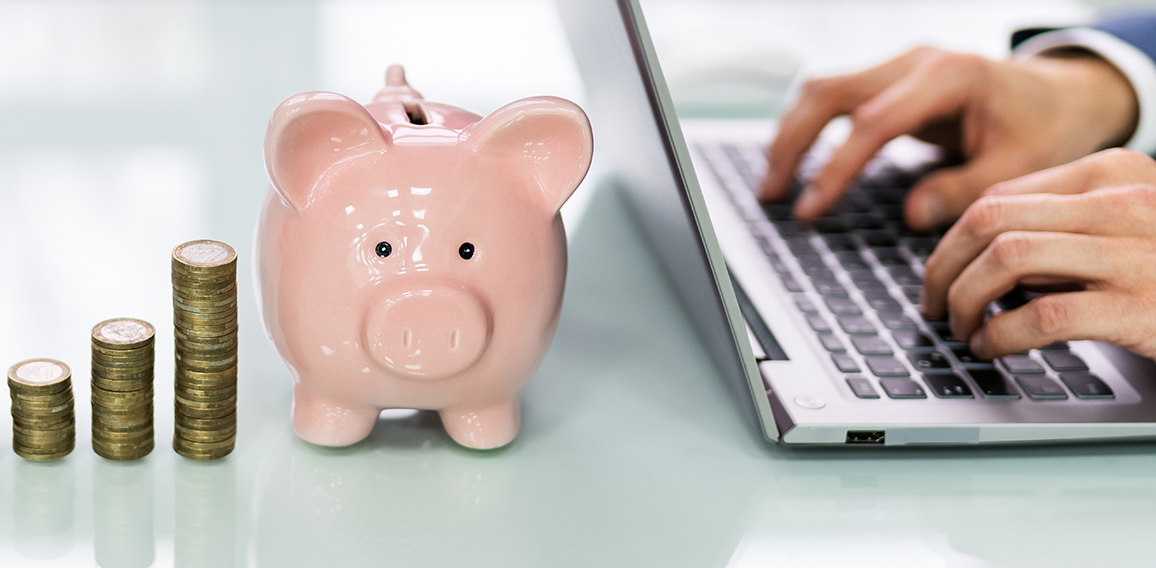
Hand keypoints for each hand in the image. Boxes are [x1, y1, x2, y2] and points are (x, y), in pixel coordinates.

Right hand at [759, 46, 1137, 229]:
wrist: (1061, 95)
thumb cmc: (1045, 130)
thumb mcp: (1019, 168)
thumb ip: (964, 190)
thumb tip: (911, 213)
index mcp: (950, 76)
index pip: (873, 122)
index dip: (835, 168)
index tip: (810, 208)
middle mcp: (916, 61)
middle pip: (830, 91)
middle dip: (793, 144)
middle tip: (772, 194)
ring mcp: (899, 66)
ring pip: (822, 88)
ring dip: (791, 134)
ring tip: (773, 184)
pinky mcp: (891, 80)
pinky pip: (834, 97)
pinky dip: (808, 129)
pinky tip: (795, 162)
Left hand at [921, 149, 1155, 358]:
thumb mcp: (1123, 226)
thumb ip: (1058, 228)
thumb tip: (976, 257)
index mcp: (1109, 172)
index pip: (1000, 197)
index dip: (954, 240)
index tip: (941, 272)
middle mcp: (1119, 202)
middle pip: (991, 220)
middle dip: (944, 267)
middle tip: (933, 303)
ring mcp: (1130, 252)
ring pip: (1007, 257)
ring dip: (966, 299)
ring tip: (961, 327)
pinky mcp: (1136, 307)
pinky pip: (1043, 315)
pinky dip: (1001, 334)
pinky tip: (991, 347)